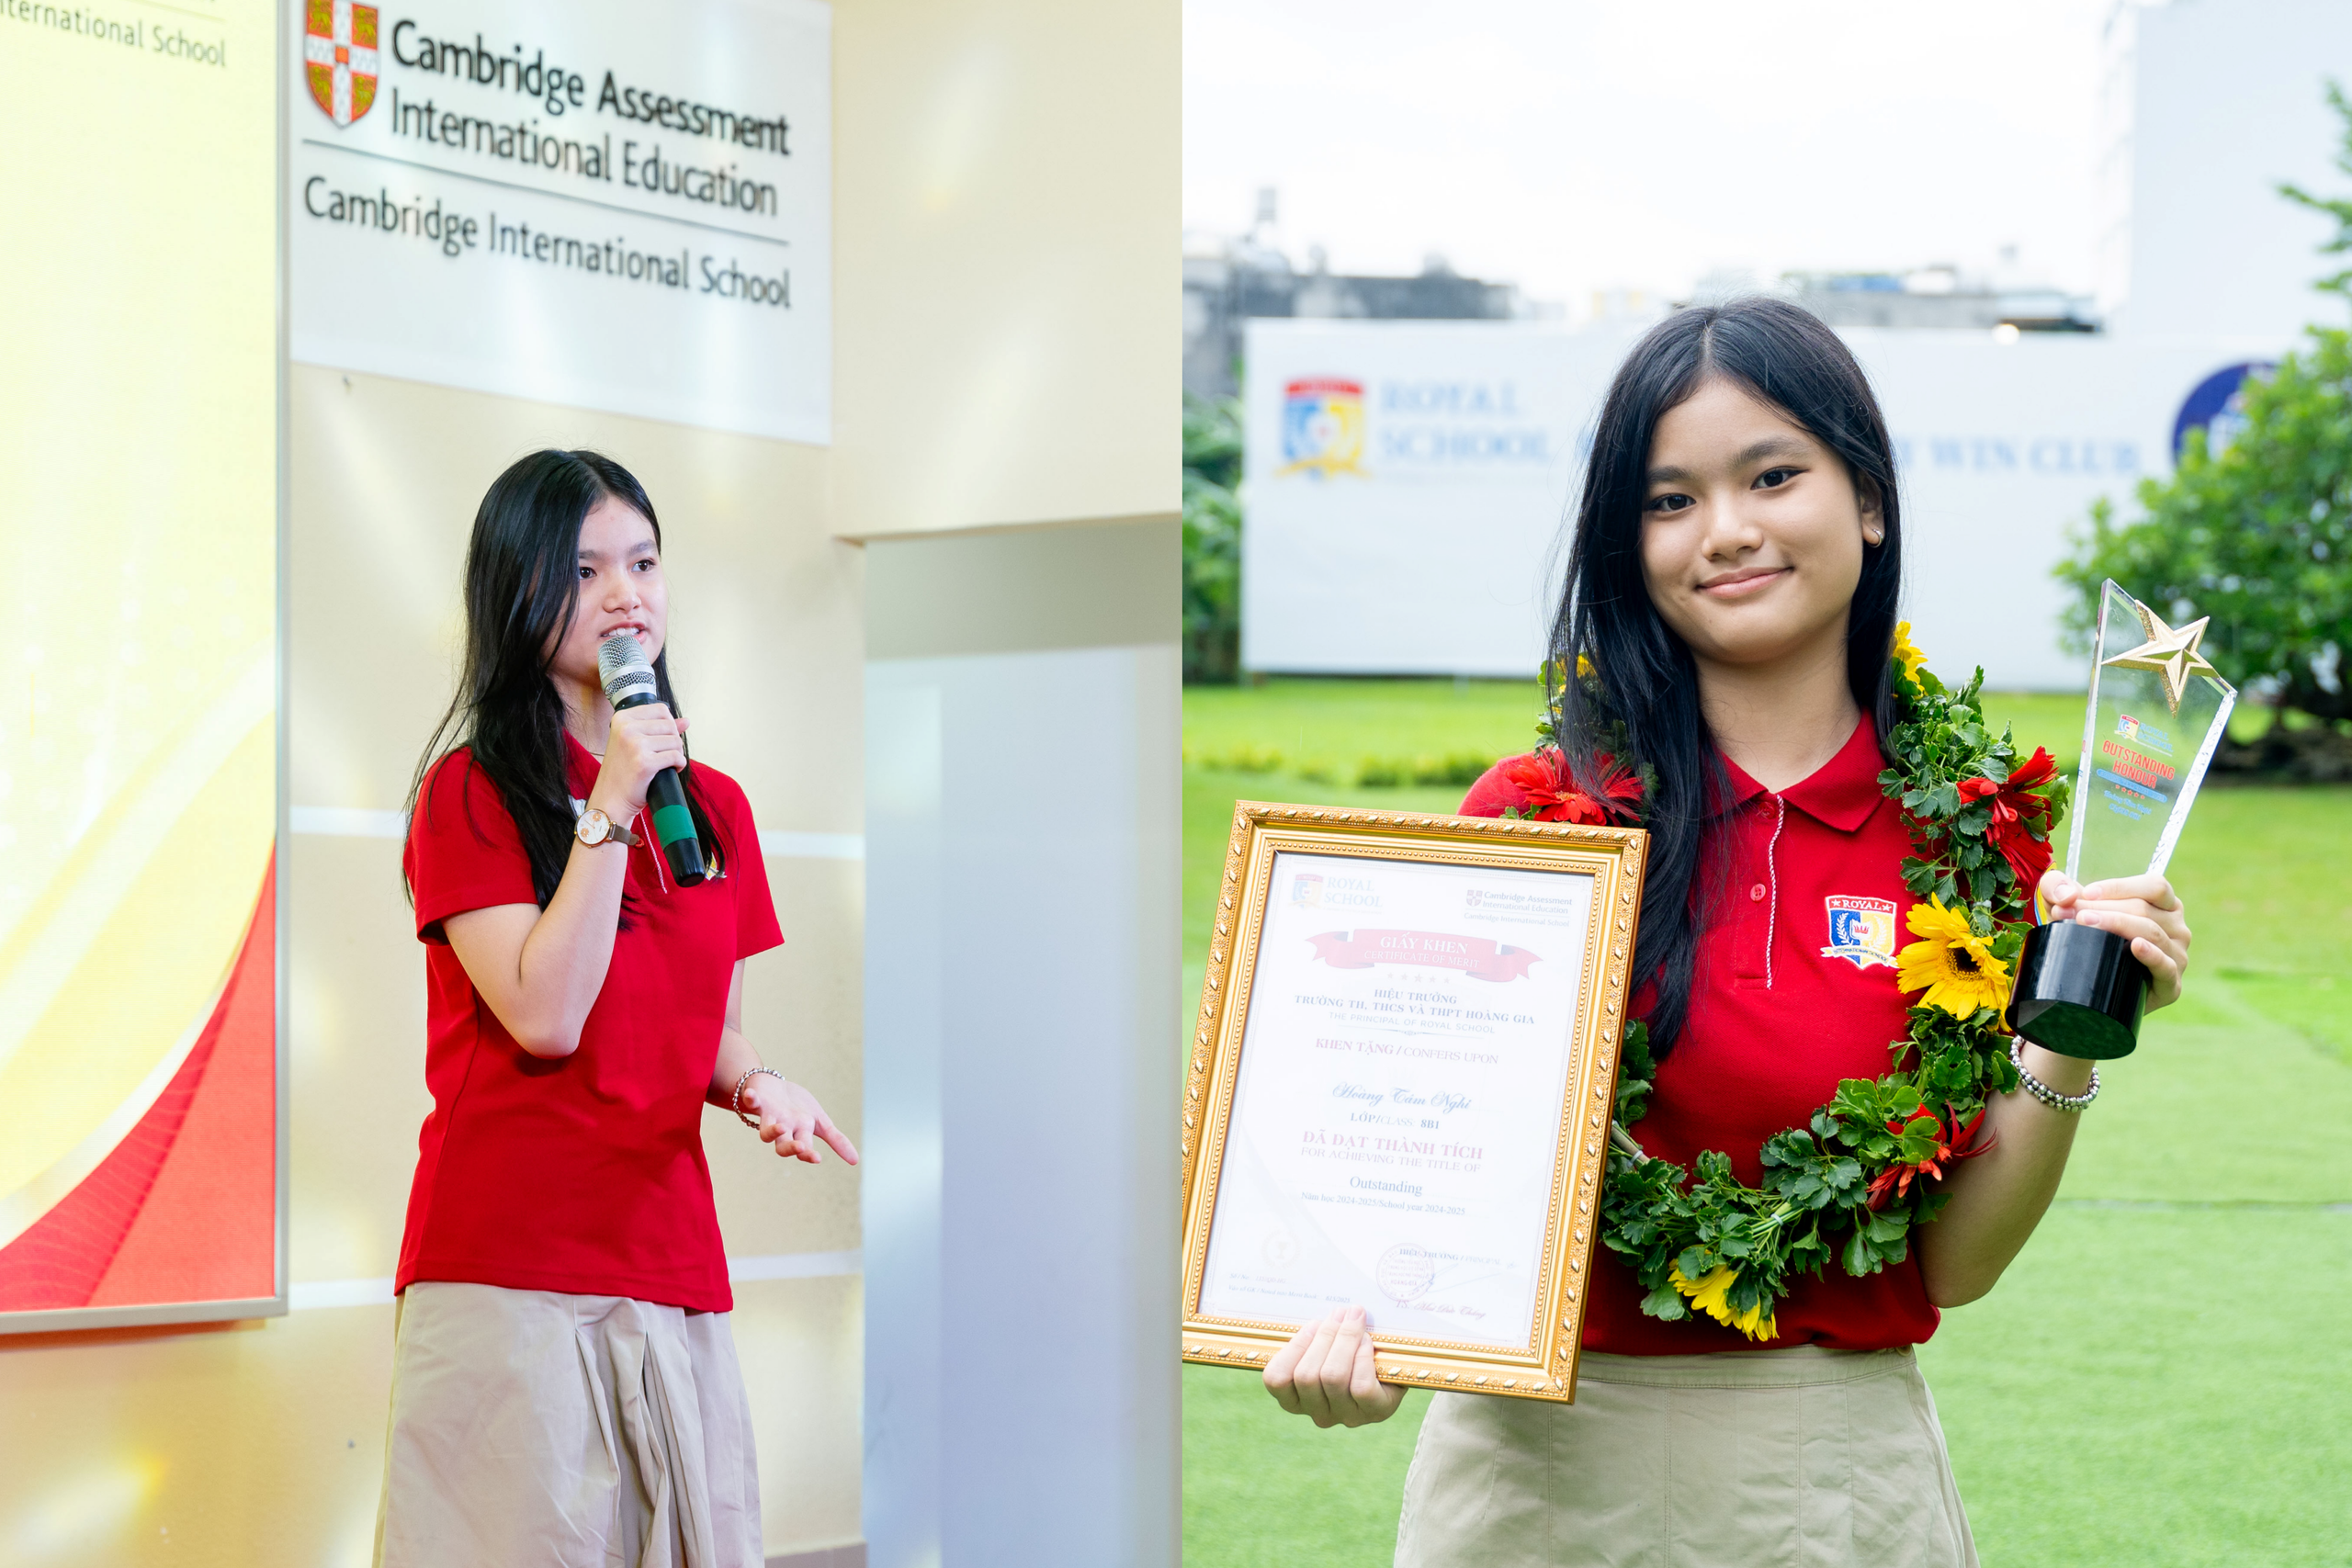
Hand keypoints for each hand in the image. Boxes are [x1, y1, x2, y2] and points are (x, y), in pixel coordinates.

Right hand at [589, 703, 686, 817]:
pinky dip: (679, 765)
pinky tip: (669, 770)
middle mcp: (626, 728)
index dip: (668, 725)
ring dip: (677, 754)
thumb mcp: (634, 742)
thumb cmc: (622, 772)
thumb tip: (685, 721)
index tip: (661, 739)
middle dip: (673, 741)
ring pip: (676, 741)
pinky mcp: (644, 762)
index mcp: (622, 718)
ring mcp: (635, 745)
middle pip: (670, 725)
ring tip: (665, 763)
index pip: (661, 709)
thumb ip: (659, 728)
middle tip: (663, 755)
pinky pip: (676, 757)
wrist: (610, 799)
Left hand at [741, 1073, 859, 1164]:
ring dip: (771, 1131)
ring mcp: (769, 1115)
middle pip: (782, 1145)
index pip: (804, 1148)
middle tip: (800, 1147)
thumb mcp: (819, 1122)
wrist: (772, 1088)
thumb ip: (836, 1140)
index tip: (817, 1158)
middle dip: (790, 1147)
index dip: (808, 1154)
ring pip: (766, 1130)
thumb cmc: (795, 1107)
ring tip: (781, 1127)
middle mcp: (783, 1128)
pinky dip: (751, 1099)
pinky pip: (752, 1102)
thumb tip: (855, 1161)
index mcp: (799, 1133)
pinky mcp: (757, 1101)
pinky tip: (750, 1096)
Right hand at [1263, 1305, 1406, 1426]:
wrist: (1395, 1368)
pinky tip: (1367, 1341)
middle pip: (1307, 1375)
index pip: (1276, 1379)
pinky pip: (1360, 1385)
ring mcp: (1347, 1416)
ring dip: (1344, 1340)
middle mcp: (1319, 1414)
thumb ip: (1313, 1334)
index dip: (1293, 1347)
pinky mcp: (1375, 1412)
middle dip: (1324, 1336)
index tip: (1313, 1324)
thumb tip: (1324, 1313)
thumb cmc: (1350, 1352)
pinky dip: (1362, 1357)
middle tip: (1339, 1313)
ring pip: (1333, 1377)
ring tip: (1355, 1319)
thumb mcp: (1325, 1345)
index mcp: (1297, 1399)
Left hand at [2038, 868, 2191, 1010]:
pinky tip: (2136, 947)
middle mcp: (2177, 928)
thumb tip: (2066, 894)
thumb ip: (2058, 888)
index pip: (2154, 886)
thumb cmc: (2088, 936)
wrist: (2093, 987)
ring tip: (2084, 924)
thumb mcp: (2069, 906)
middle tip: (2068, 913)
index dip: (2119, 887)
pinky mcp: (2171, 985)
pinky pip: (2166, 966)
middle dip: (2102, 908)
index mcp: (2165, 904)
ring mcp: (2177, 956)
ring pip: (2151, 932)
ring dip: (2116, 925)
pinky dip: (2152, 955)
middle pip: (2143, 909)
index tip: (2083, 894)